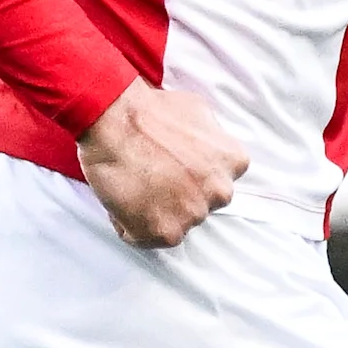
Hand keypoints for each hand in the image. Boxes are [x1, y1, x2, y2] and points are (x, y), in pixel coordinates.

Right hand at [77, 80, 247, 247]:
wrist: (115, 118)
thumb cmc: (149, 109)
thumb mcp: (198, 110)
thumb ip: (211, 138)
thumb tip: (204, 147)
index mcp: (232, 162)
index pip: (217, 180)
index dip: (192, 174)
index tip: (174, 166)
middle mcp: (219, 192)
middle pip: (200, 203)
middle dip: (179, 194)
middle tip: (152, 175)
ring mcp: (194, 215)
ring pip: (175, 222)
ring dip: (156, 210)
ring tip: (135, 185)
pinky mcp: (165, 233)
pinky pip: (145, 238)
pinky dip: (129, 224)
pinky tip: (121, 198)